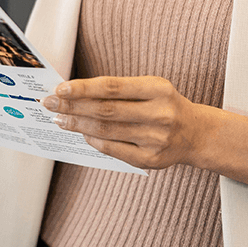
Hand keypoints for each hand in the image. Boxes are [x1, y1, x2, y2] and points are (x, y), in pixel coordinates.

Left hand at [42, 76, 203, 170]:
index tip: (60, 88)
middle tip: (50, 103)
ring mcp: (155, 139)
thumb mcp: (151, 88)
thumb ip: (119, 89)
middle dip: (73, 106)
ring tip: (60, 119)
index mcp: (158, 89)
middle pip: (106, 110)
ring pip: (107, 131)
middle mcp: (159, 113)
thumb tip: (76, 92)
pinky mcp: (151, 159)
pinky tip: (81, 134)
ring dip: (78, 125)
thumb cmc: (165, 105)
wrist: (196, 134)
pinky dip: (94, 141)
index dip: (84, 88)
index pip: (113, 87)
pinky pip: (114, 149)